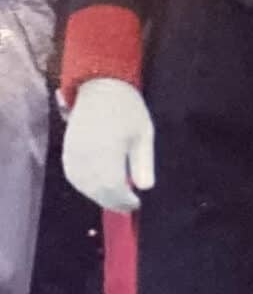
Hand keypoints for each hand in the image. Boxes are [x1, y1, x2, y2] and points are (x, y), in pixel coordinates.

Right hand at [64, 78, 154, 212]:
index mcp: (107, 153)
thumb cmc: (127, 108)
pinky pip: (74, 177)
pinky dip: (86, 187)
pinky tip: (98, 187)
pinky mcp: (66, 152)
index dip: (125, 201)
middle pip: (97, 191)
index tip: (137, 204)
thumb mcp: (144, 134)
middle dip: (113, 202)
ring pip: (84, 187)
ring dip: (99, 196)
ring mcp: (73, 155)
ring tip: (116, 198)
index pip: (113, 188)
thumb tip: (145, 188)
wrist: (101, 87)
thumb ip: (143, 163)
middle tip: (128, 206)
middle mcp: (86, 157)